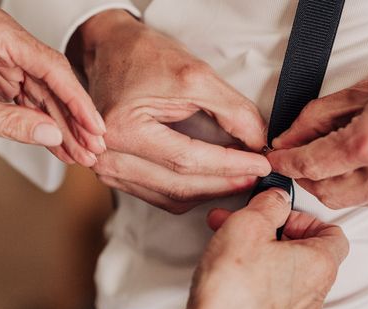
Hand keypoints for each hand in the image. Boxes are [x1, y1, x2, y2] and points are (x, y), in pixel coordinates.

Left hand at [0, 7, 105, 163]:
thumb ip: (12, 123)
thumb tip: (53, 134)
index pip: (51, 68)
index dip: (78, 102)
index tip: (95, 127)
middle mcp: (2, 41)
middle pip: (51, 83)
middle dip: (73, 119)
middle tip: (92, 148)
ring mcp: (0, 58)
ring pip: (43, 95)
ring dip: (60, 126)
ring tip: (79, 153)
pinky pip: (27, 101)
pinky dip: (41, 125)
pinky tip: (58, 144)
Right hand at [70, 10, 270, 213]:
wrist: (110, 51)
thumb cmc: (143, 56)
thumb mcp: (194, 74)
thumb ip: (231, 110)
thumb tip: (257, 141)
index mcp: (123, 130)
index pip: (187, 161)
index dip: (229, 165)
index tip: (260, 164)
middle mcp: (107, 156)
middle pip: (179, 187)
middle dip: (223, 184)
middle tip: (255, 175)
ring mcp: (107, 169)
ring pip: (171, 198)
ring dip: (209, 192)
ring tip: (239, 178)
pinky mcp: (114, 174)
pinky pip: (159, 197)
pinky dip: (190, 192)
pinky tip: (212, 181)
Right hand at [184, 189, 348, 308]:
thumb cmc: (233, 289)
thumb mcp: (249, 223)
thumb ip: (270, 204)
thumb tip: (277, 199)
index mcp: (320, 265)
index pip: (333, 233)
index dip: (304, 219)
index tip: (277, 215)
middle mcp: (315, 293)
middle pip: (306, 253)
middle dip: (273, 234)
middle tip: (245, 225)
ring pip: (286, 274)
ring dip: (262, 255)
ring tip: (230, 246)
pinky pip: (273, 296)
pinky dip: (257, 280)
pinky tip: (230, 274)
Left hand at [268, 41, 367, 211]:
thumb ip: (321, 116)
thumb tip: (292, 135)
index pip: (309, 164)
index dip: (286, 162)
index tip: (276, 158)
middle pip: (324, 192)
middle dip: (307, 177)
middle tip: (303, 158)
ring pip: (350, 200)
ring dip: (336, 183)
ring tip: (342, 157)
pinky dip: (365, 187)